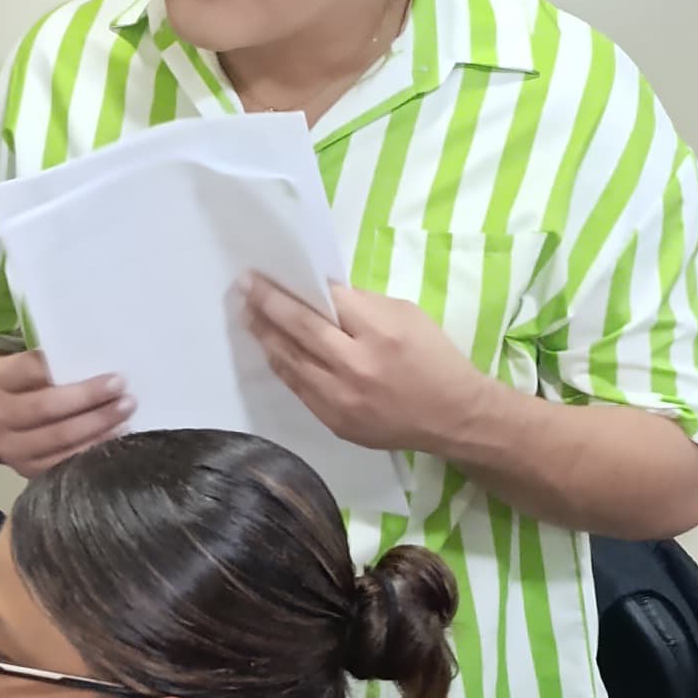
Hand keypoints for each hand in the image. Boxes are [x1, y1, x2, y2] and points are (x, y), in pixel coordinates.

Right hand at [0, 348, 132, 474]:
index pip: (31, 369)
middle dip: (88, 397)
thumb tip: (98, 365)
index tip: (96, 361)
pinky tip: (115, 436)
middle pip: (46, 406)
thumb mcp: (23, 368)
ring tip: (125, 411)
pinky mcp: (25, 471)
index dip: (65, 366)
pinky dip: (93, 448)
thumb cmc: (21, 387)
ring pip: (58, 437)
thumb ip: (49, 365)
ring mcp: (9, 449)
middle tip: (121, 387)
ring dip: (97, 424)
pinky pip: (64, 462)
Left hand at [243, 277, 492, 463]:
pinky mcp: (335, 422)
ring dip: (265, 336)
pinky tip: (271, 349)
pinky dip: (282, 365)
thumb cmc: (435, 359)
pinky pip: (299, 388)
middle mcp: (356, 367)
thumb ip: (363, 304)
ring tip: (247, 315)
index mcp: (379, 333)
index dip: (290, 288)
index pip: (324, 302)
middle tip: (243, 288)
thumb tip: (322, 293)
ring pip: (291, 361)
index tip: (264, 276)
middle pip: (299, 329)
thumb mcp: (408, 315)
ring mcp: (342, 399)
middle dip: (267, 305)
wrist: (454, 417)